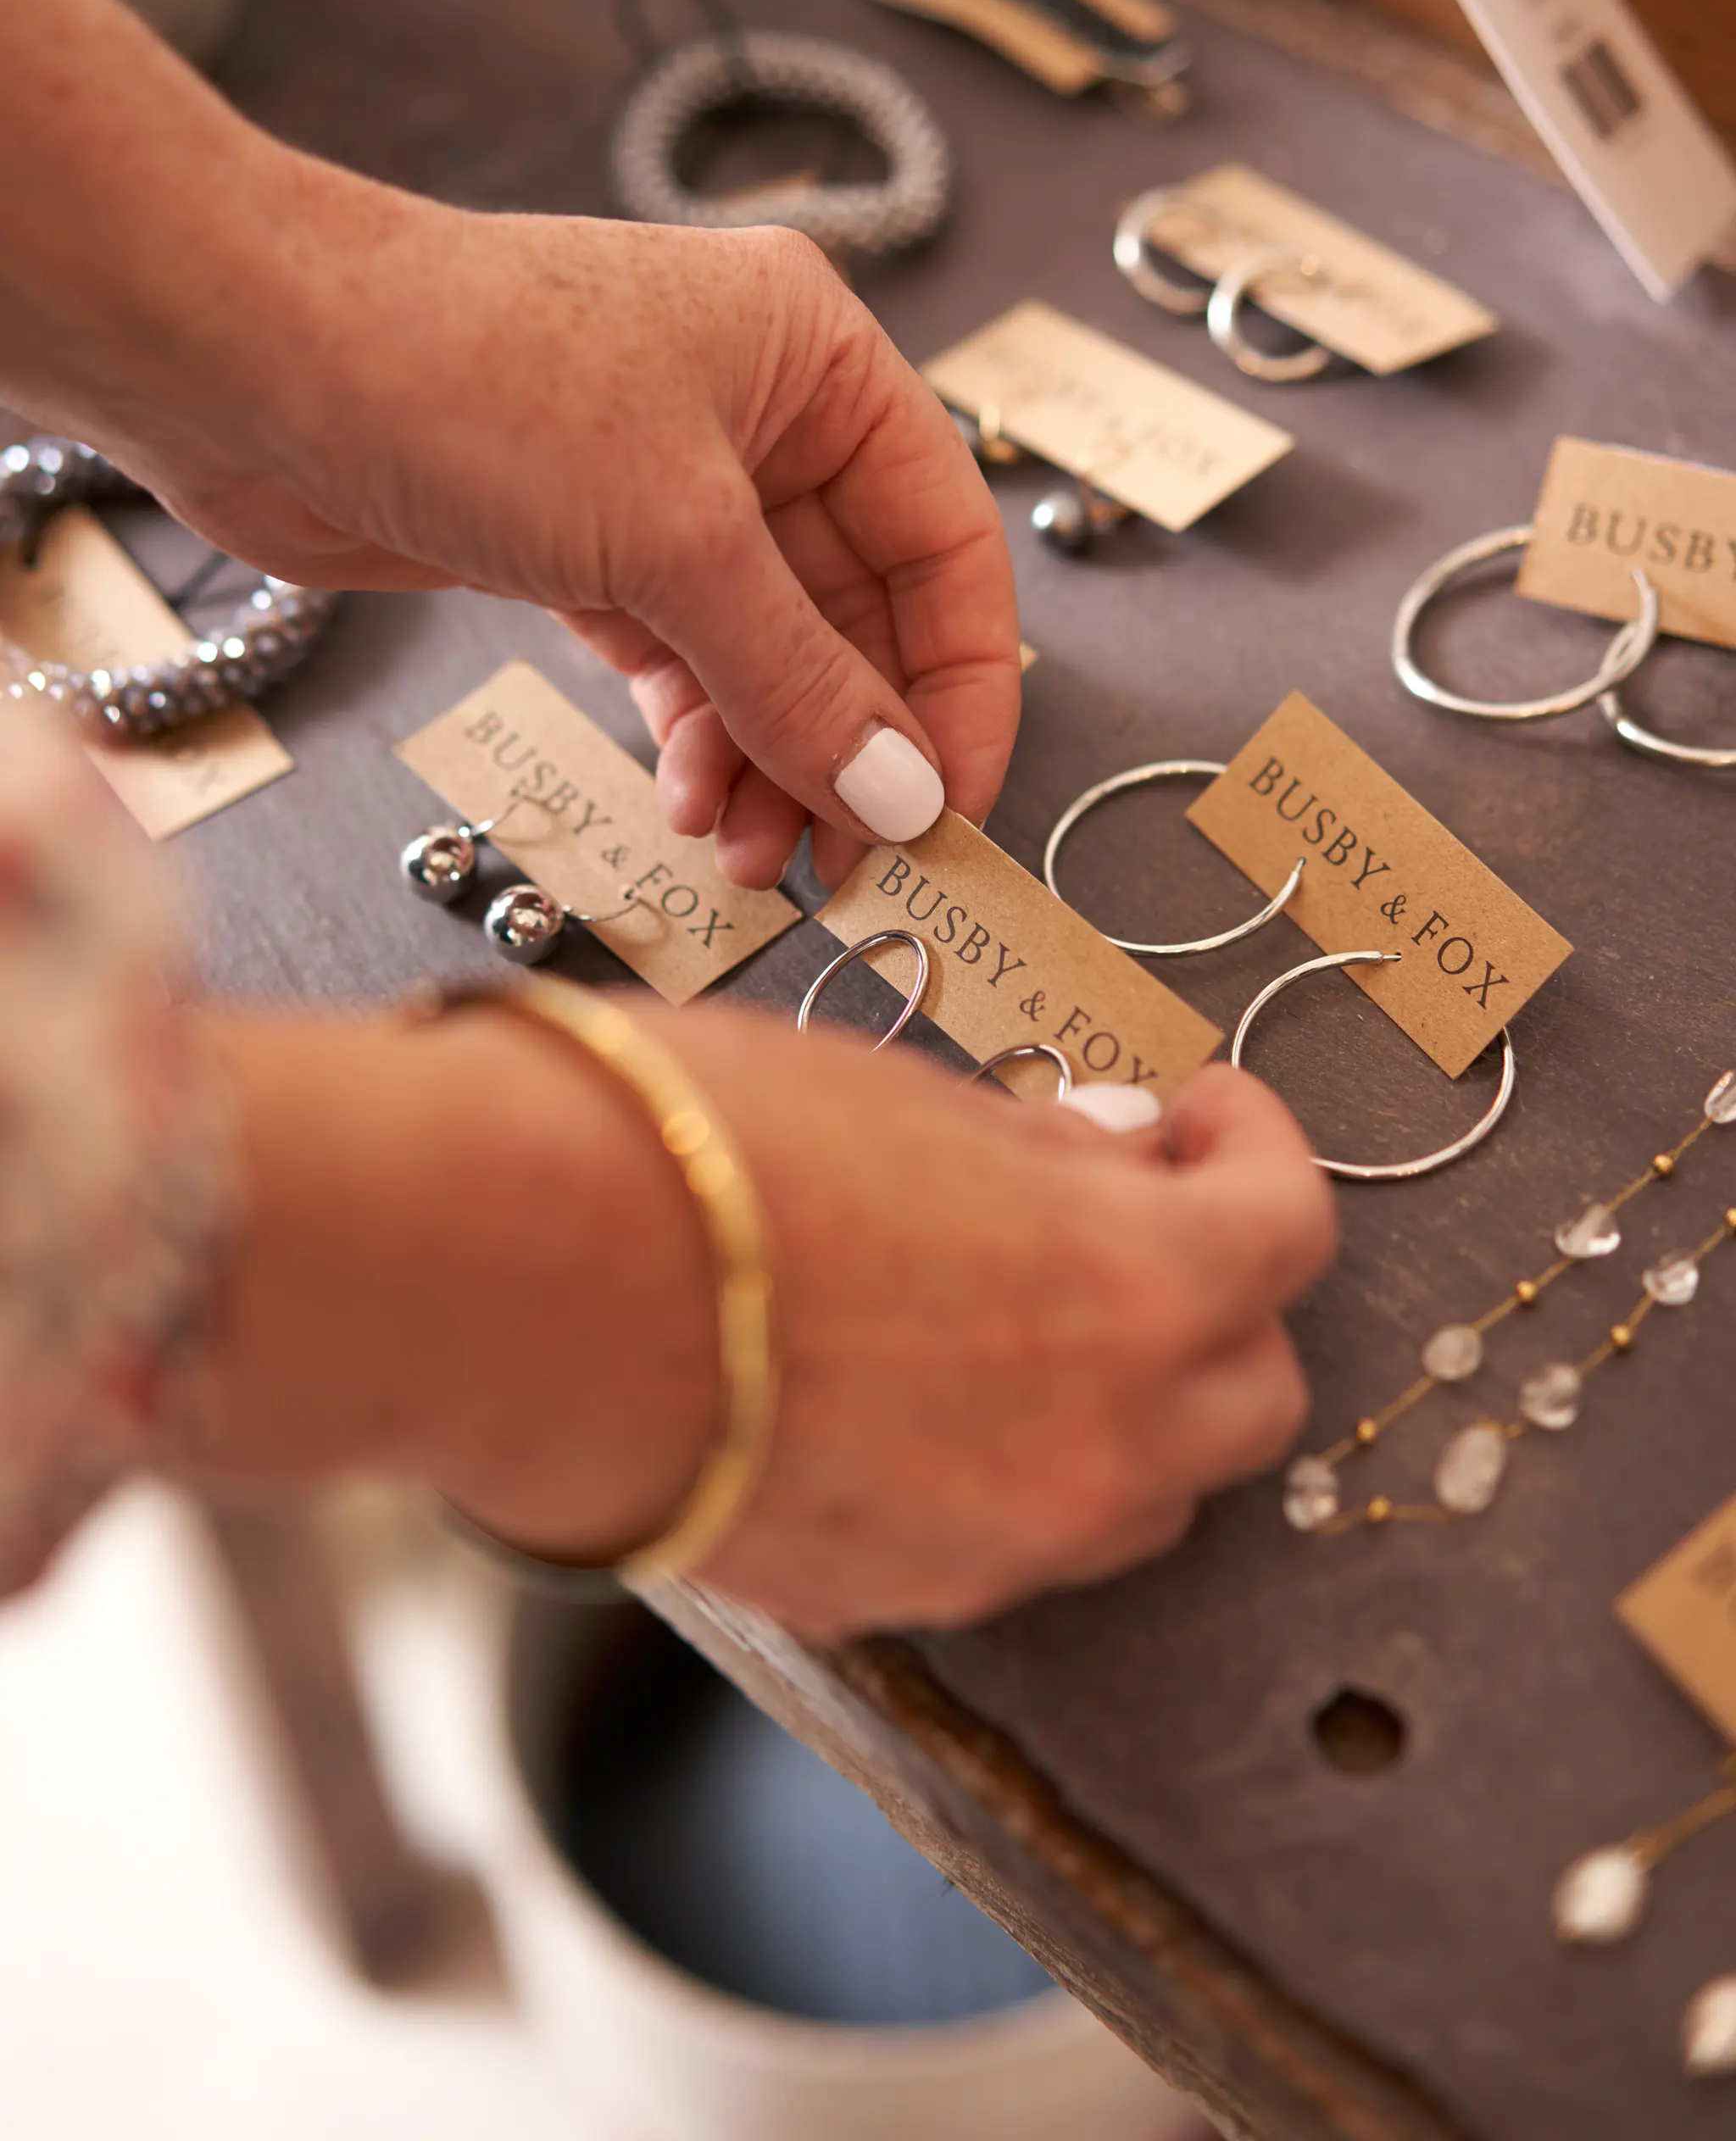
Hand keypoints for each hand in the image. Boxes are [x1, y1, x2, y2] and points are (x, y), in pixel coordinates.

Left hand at [0, 0, 1016, 889]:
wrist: (248, 364)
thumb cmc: (472, 382)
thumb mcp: (674, 540)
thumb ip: (800, 679)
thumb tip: (907, 800)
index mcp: (817, 359)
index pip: (945, 540)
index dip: (962, 684)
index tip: (948, 810)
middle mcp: (758, 415)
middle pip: (857, 613)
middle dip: (849, 744)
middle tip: (846, 867)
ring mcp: (667, 486)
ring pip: (765, 652)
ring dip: (768, 762)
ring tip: (744, 858)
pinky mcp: (583, 548)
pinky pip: (680, 663)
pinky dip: (693, 739)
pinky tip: (687, 807)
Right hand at [419, 1010, 1335, 1640]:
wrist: (508, 1283)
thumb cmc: (701, 1147)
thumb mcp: (909, 1099)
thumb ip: (1046, 1154)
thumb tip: (1113, 1161)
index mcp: (1135, 1289)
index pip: (1290, 1233)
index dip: (1263, 1153)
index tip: (1209, 1117)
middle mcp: (1099, 1445)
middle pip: (1251, 1395)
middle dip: (1216, 1298)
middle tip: (1136, 1211)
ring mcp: (998, 1548)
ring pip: (1142, 1491)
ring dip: (1125, 1399)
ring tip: (1019, 1302)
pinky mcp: (889, 1602)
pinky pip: (1007, 1541)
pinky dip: (1006, 1467)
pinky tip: (911, 1384)